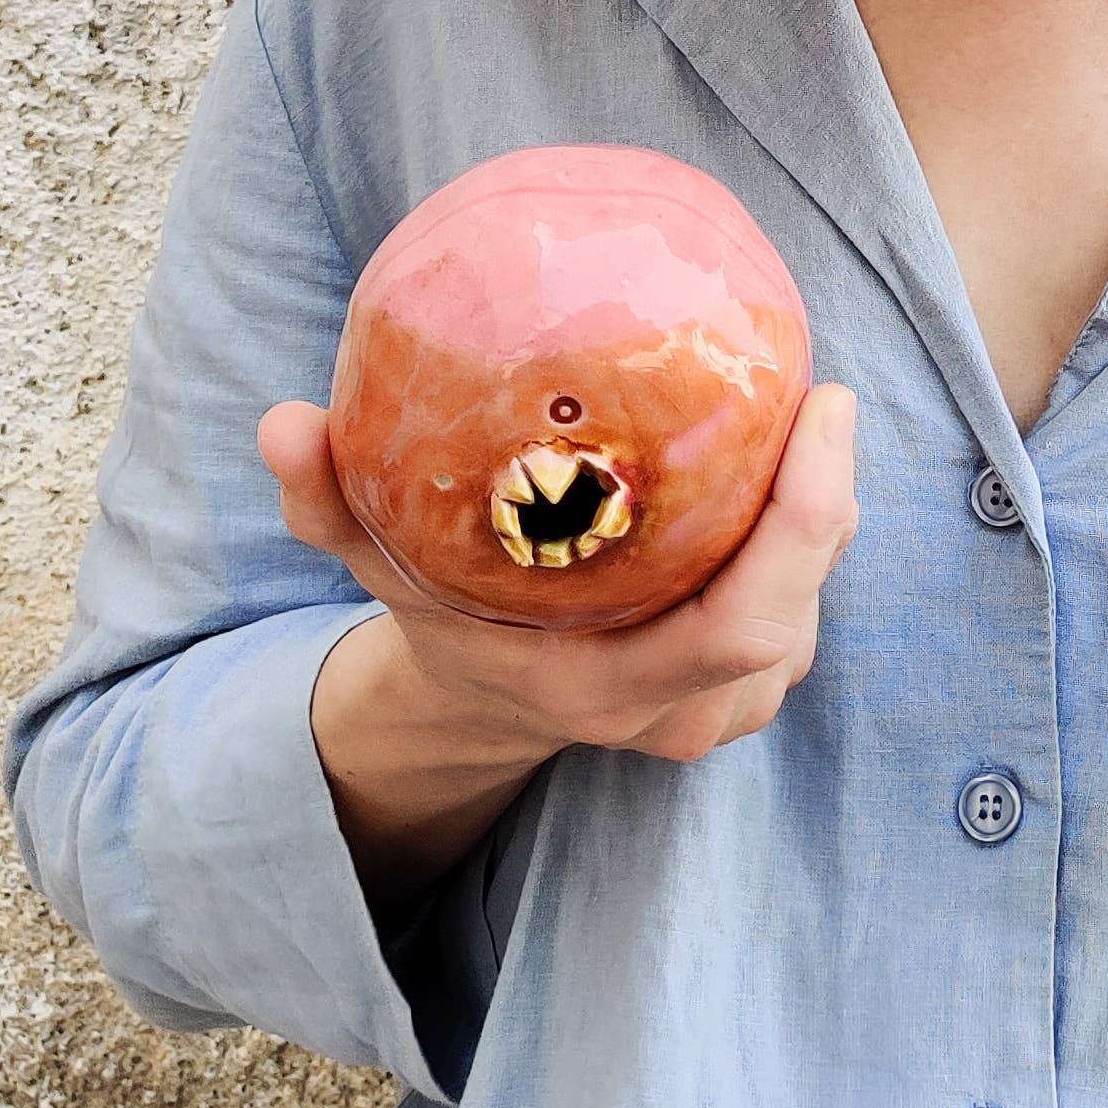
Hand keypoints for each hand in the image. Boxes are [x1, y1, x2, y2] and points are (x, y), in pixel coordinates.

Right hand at [258, 385, 859, 896]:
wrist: (479, 706)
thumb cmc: (439, 619)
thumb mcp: (378, 565)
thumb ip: (329, 502)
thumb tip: (281, 422)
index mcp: (608, 690)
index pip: (744, 626)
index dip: (804, 522)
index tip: (821, 409)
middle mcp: (678, 714)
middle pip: (795, 613)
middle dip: (826, 502)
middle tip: (820, 393)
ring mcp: (721, 710)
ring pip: (808, 608)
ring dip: (817, 518)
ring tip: (802, 415)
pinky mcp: (747, 687)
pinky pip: (799, 602)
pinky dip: (802, 534)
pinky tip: (785, 456)